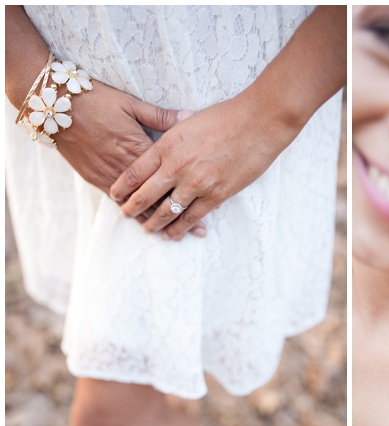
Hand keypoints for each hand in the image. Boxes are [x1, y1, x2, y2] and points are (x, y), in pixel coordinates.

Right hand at [52, 80, 205, 236]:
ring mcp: (108, 175)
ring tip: (175, 236)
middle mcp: (125, 167)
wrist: (53, 104)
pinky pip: (118, 203)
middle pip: (156, 198)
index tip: (208, 205)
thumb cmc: (96, 100)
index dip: (188, 194)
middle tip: (198, 232)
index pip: (169, 178)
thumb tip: (190, 116)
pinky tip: (146, 225)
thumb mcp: (132, 104)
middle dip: (178, 216)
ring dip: (157, 221)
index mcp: (139, 149)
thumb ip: (162, 116)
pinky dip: (134, 215)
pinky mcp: (95, 178)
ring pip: (137, 206)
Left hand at [109, 5, 345, 240]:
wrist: (258, 122)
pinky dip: (180, 227)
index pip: (133, 172)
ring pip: (167, 211)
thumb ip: (172, 132)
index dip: (121, 187)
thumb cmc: (227, 116)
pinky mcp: (216, 194)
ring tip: (148, 230)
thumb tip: (163, 136)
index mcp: (166, 145)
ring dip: (154, 223)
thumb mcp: (189, 119)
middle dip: (132, 208)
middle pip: (145, 195)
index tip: (114, 195)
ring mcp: (196, 183)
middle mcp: (176, 167)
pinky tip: (173, 233)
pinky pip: (192, 216)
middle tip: (125, 215)